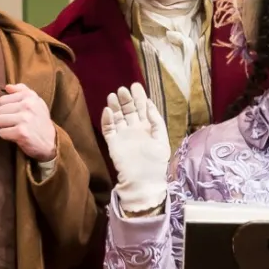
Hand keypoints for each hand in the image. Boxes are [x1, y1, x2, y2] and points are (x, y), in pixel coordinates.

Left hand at [0, 83, 57, 161]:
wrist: (51, 142)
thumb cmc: (40, 121)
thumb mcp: (36, 102)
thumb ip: (22, 90)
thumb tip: (7, 87)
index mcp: (29, 96)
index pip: (2, 100)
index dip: (7, 109)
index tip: (17, 114)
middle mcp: (27, 105)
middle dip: (5, 118)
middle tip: (17, 123)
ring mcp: (24, 119)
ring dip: (4, 127)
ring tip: (15, 129)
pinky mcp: (21, 132)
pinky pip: (1, 132)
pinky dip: (7, 136)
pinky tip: (17, 136)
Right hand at [99, 83, 169, 213]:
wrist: (143, 182)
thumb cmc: (155, 163)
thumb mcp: (162, 140)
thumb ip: (156, 122)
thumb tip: (149, 104)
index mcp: (147, 128)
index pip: (142, 109)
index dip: (139, 97)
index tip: (135, 86)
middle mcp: (134, 129)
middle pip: (128, 110)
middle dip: (126, 99)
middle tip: (123, 89)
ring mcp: (123, 135)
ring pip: (117, 117)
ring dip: (115, 106)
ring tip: (113, 96)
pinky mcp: (113, 143)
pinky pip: (108, 129)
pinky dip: (107, 120)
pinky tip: (108, 111)